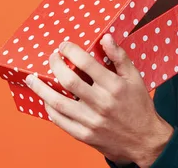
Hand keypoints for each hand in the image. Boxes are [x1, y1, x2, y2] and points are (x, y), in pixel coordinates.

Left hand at [25, 33, 173, 167]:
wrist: (144, 139)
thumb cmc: (139, 106)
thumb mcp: (135, 78)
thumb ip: (120, 57)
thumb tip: (105, 38)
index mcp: (115, 86)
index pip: (87, 63)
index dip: (71, 51)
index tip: (64, 46)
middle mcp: (101, 103)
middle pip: (69, 82)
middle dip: (55, 66)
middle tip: (52, 58)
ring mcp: (91, 121)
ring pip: (58, 103)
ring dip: (41, 89)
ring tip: (33, 79)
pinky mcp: (84, 135)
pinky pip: (60, 121)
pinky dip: (50, 109)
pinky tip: (46, 100)